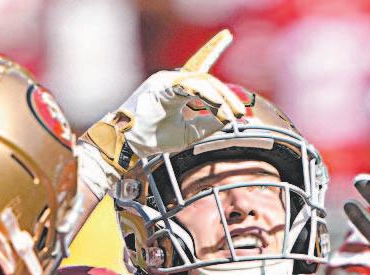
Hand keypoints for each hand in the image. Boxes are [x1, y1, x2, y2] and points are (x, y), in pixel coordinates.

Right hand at [76, 30, 244, 197]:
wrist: (129, 143)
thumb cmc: (151, 138)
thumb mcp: (188, 133)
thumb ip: (207, 124)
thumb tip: (228, 118)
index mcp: (176, 88)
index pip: (198, 65)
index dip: (213, 49)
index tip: (227, 35)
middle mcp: (172, 80)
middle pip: (207, 79)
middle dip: (227, 95)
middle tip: (240, 110)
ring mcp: (166, 80)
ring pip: (202, 81)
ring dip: (221, 98)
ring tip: (232, 114)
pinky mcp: (163, 85)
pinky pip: (191, 85)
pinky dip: (208, 96)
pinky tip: (219, 105)